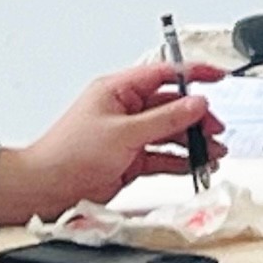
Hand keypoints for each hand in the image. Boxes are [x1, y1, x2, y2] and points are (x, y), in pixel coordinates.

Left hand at [0, 62, 224, 227]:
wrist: (45, 190)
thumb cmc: (67, 155)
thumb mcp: (123, 132)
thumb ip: (165, 118)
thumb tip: (196, 104)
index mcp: (118, 91)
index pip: (163, 73)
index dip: (194, 73)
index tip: (218, 77)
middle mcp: (125, 110)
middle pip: (173, 106)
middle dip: (197, 117)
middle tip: (214, 129)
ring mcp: (129, 135)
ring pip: (171, 132)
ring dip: (193, 141)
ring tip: (212, 151)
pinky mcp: (130, 159)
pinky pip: (163, 156)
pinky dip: (181, 160)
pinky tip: (195, 164)